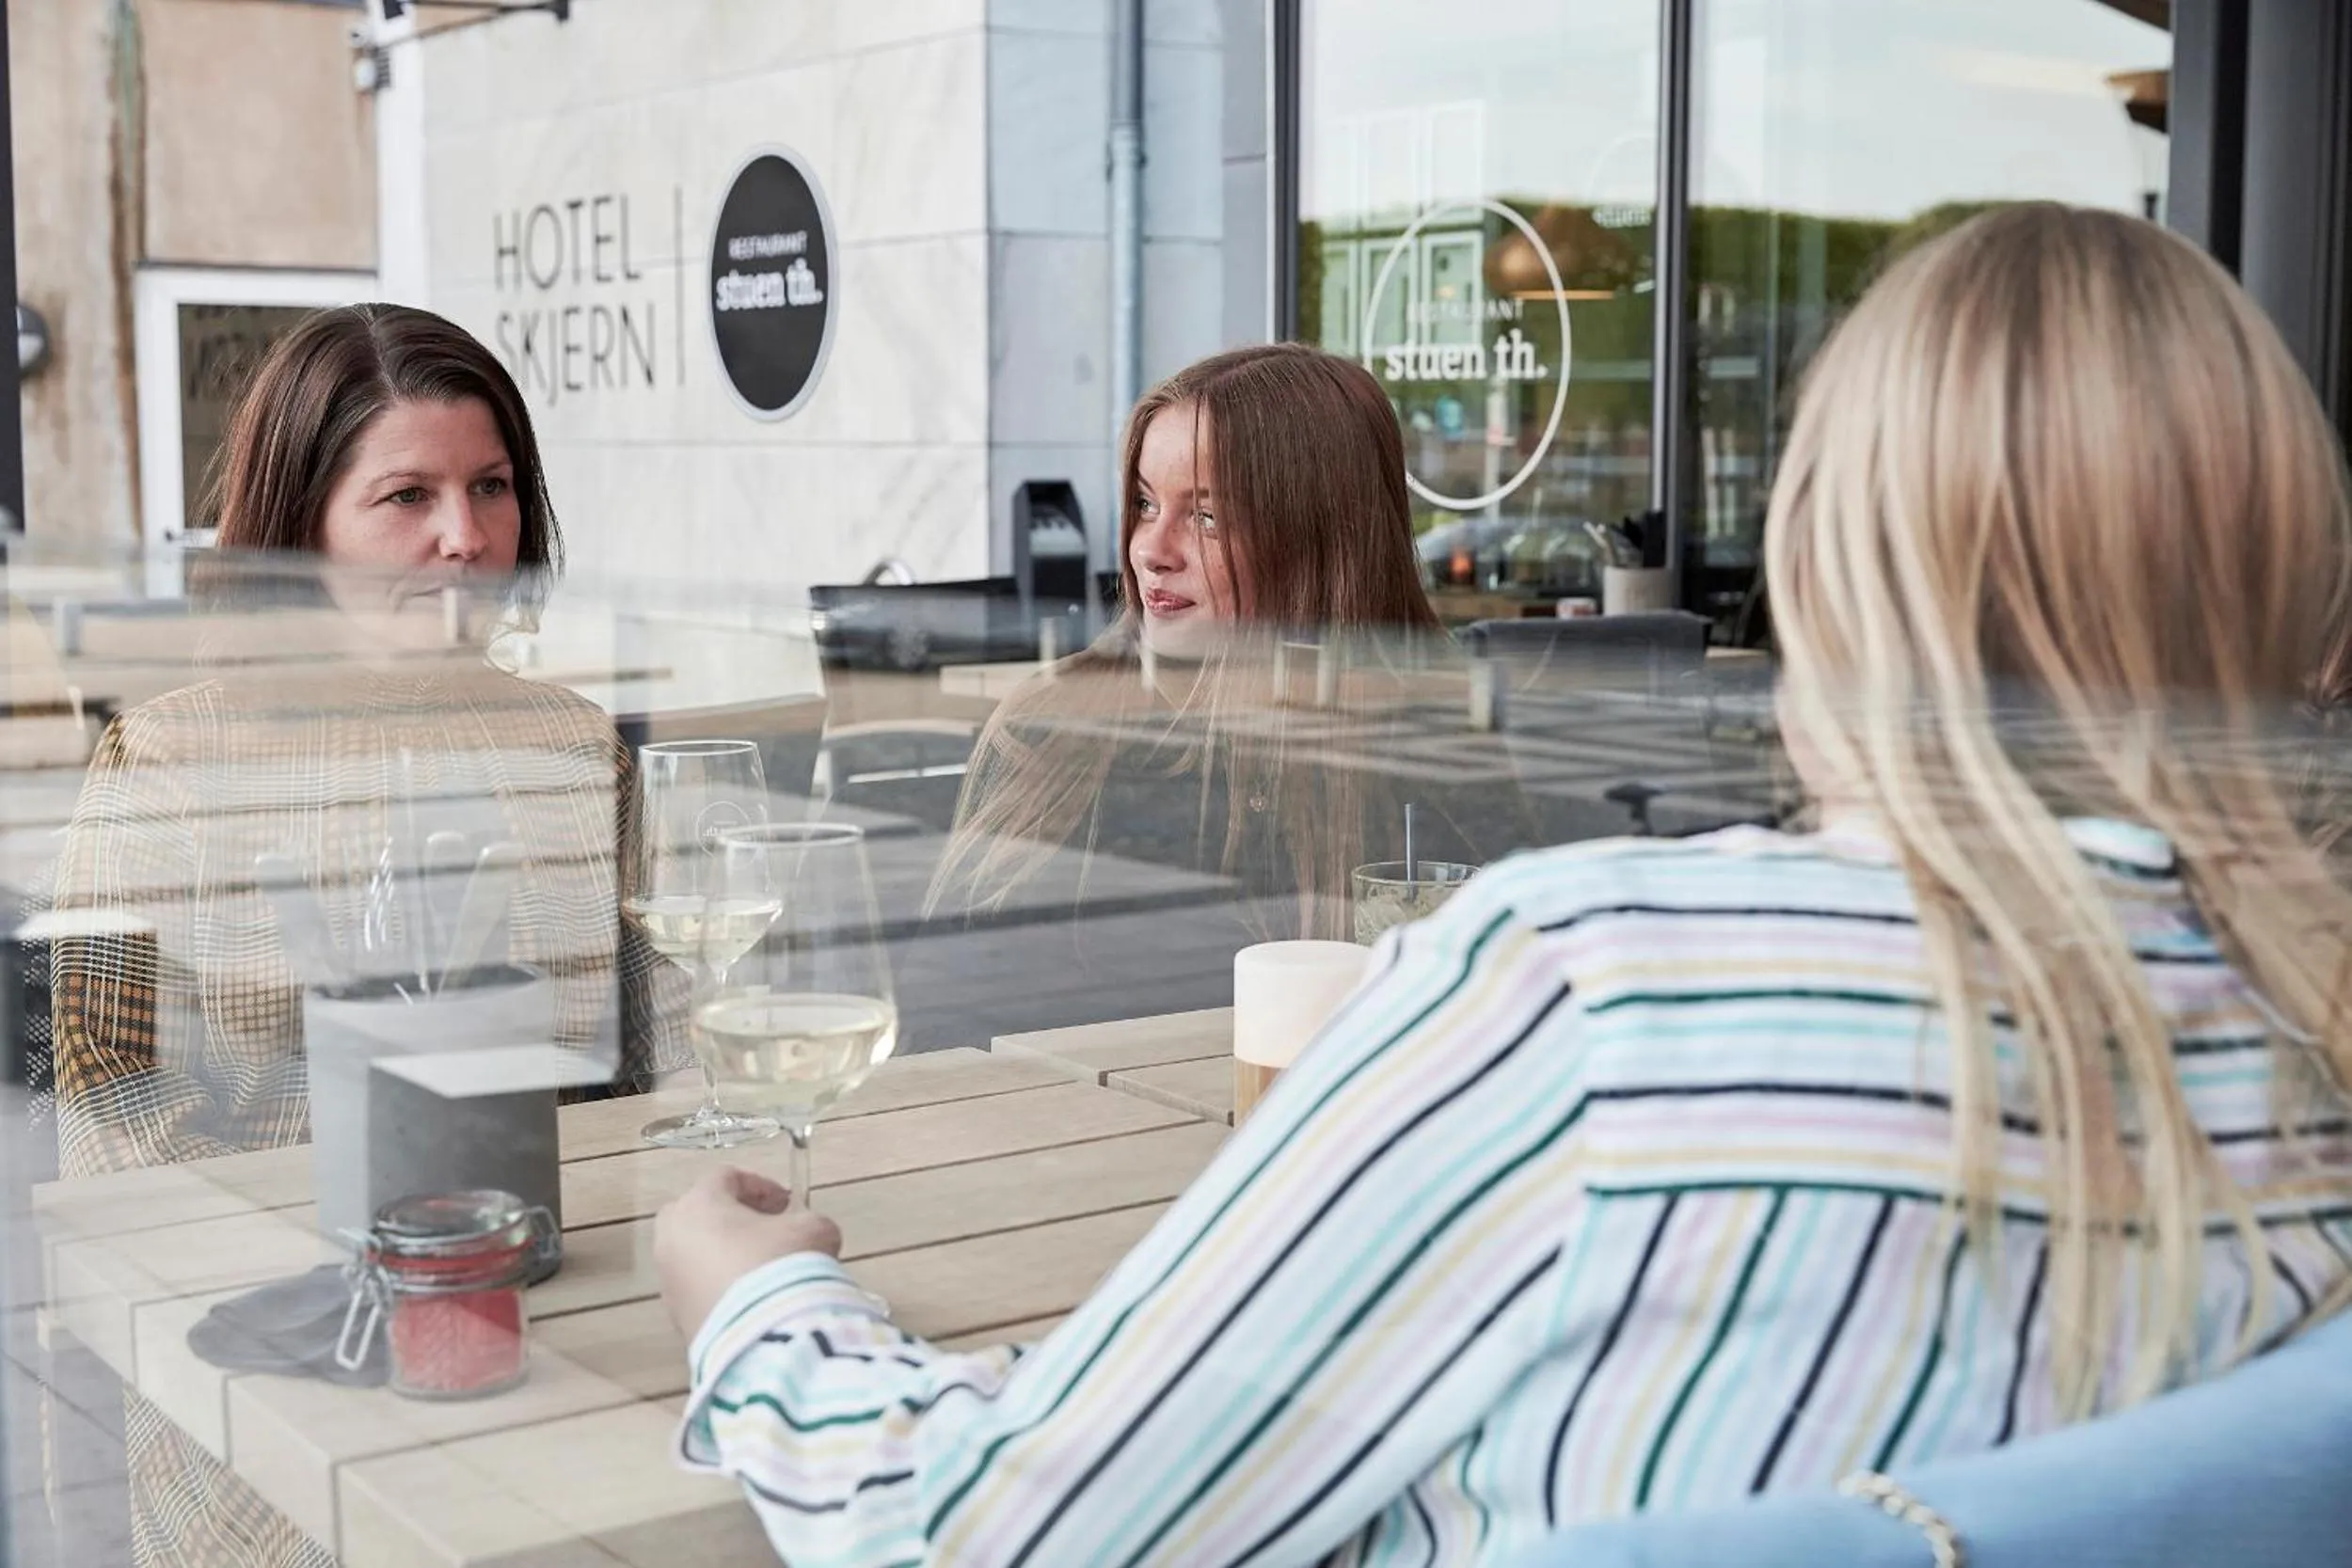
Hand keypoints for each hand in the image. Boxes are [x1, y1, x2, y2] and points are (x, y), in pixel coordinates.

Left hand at [655, 1167, 842, 1339]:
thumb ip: (808, 1222)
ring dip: (722, 1254)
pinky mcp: (675, 1318)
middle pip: (694, 1213)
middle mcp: (673, 1239)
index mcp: (699, 1205)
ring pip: (692, 1254)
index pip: (724, 1177)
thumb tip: (806, 1233)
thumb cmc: (782, 1267)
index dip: (760, 1185)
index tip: (786, 1203)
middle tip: (764, 1229)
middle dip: (728, 1217)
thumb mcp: (813, 1231)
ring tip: (760, 1270)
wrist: (762, 1339)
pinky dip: (719, 1287)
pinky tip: (752, 1300)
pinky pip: (696, 1289)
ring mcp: (669, 1281)